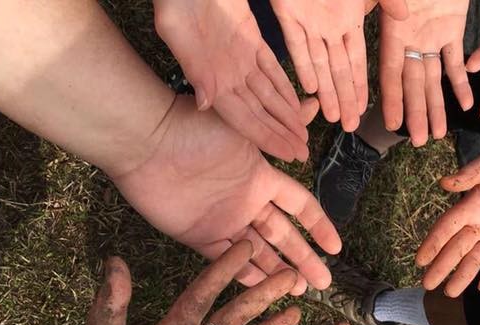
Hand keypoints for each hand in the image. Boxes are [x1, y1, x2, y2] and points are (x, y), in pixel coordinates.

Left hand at [111, 96, 340, 295]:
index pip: (300, 206)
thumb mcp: (244, 125)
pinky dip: (244, 274)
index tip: (336, 247)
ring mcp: (223, 220)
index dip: (319, 226)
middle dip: (304, 259)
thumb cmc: (194, 127)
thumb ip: (277, 127)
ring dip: (277, 271)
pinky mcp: (197, 234)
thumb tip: (312, 102)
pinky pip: (225, 259)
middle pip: (283, 236)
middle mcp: (246, 202)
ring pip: (257, 252)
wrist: (147, 142)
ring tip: (299, 291)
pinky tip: (263, 289)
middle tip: (324, 283)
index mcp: (261, 177)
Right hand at [154, 0, 317, 161]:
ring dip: (286, 115)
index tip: (288, 154)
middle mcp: (228, 73)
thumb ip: (194, 68)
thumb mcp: (176, 30)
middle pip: (260, 113)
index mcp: (212, 77)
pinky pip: (272, 69)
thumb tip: (205, 103)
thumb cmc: (175, 1)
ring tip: (303, 134)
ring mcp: (240, 58)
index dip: (266, 138)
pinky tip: (298, 101)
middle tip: (303, 153)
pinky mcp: (250, 40)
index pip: (244, 118)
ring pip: (269, 94)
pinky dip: (285, 87)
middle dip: (281, 134)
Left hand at [271, 0, 406, 130]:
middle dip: (345, 98)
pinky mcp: (287, 14)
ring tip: (333, 117)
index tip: (368, 109)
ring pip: (318, 64)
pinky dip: (303, 65)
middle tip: (351, 126)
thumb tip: (408, 17)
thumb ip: (387, 1)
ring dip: (326, 90)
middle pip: (339, 70)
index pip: (358, 60)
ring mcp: (309, 22)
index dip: (362, 85)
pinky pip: (296, 45)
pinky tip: (310, 88)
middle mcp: (330, 27)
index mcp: (350, 19)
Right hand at [378, 0, 472, 145]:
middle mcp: (410, 37)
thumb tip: (397, 11)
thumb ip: (393, 2)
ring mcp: (430, 35)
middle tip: (417, 141)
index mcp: (393, 29)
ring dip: (436, 106)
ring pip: (432, 78)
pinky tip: (466, 105)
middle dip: (415, 112)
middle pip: (412, 82)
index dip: (391, 98)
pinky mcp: (452, 29)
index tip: (390, 124)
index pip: (390, 71)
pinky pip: (455, 61)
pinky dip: (460, 82)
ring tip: (437, 134)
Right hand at [417, 146, 479, 296]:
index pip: (447, 228)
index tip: (419, 260)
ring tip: (449, 293)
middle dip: (441, 267)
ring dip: (462, 276)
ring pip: (476, 261)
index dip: (432, 244)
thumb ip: (473, 173)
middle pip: (456, 249)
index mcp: (474, 204)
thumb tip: (443, 184)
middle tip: (426, 285)